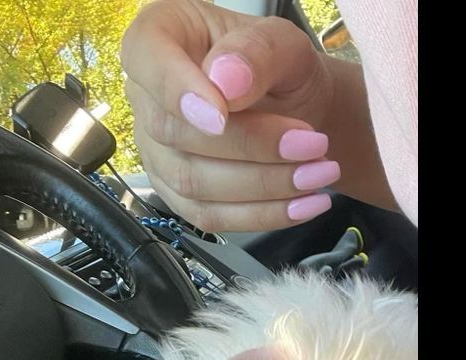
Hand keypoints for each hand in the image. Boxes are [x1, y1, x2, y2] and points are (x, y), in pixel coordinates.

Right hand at [121, 0, 395, 232]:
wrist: (294, 108)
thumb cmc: (278, 65)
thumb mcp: (282, 41)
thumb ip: (256, 51)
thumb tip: (225, 82)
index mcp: (159, 36)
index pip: (146, 58)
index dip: (179, 91)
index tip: (223, 115)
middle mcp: (146, 97)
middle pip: (175, 133)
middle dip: (251, 146)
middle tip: (313, 144)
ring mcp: (157, 152)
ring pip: (193, 183)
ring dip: (263, 186)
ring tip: (319, 173)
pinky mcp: (179, 195)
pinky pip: (210, 217)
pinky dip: (262, 215)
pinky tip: (305, 204)